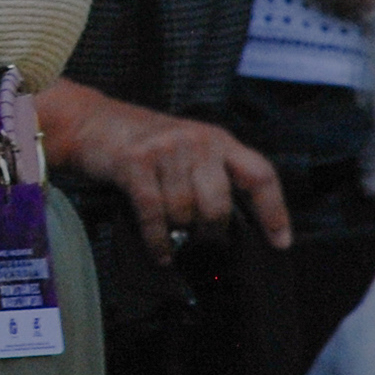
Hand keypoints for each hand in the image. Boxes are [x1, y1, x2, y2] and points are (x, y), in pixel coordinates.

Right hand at [34, 81, 291, 264]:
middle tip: (202, 241)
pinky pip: (154, 214)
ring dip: (178, 234)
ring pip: (184, 213)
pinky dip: (158, 241)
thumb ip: (211, 176)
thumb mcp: (188, 149)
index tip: (281, 242)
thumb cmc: (145, 144)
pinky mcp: (136, 163)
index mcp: (219, 140)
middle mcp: (198, 142)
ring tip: (173, 239)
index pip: (259, 175)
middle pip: (219, 205)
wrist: (92, 122)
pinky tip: (161, 253)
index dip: (274, 211)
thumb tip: (229, 228)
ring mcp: (167, 151)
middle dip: (211, 232)